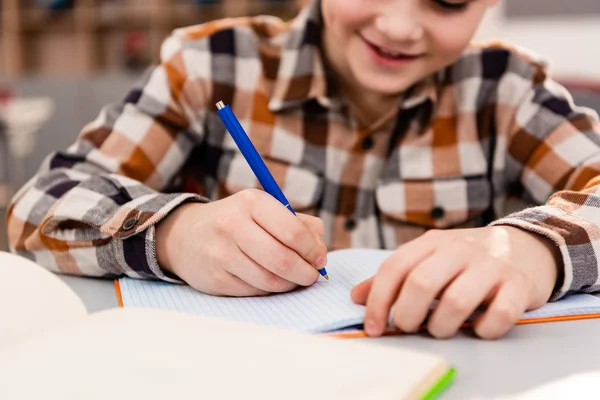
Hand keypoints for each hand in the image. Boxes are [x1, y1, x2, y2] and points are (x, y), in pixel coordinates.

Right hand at [155, 189, 326, 295]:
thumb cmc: (238, 222)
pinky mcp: (216, 278)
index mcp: (252, 202)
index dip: (313, 250)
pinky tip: (268, 280)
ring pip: (271, 280)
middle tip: (311, 276)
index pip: (293, 231)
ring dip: (289, 284)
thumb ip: (302, 225)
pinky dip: (269, 289)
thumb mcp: (266, 210)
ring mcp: (221, 253)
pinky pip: (255, 291)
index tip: (319, 258)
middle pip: (283, 260)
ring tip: (292, 278)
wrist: (187, 236)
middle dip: (306, 273)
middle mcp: (233, 224)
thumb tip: (321, 253)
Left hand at [351, 226, 559, 338]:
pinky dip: (484, 329)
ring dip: (442, 326)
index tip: (373, 328)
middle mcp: (460, 249)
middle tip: (408, 328)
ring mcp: (491, 265)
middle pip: (422, 283)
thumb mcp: (429, 258)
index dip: (378, 300)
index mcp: (432, 243)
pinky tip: (478, 329)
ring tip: (440, 330)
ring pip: (457, 300)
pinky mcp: (519, 284)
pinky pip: (499, 314)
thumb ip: (395, 277)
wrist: (526, 245)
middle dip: (408, 315)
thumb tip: (357, 296)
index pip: (395, 267)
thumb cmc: (467, 260)